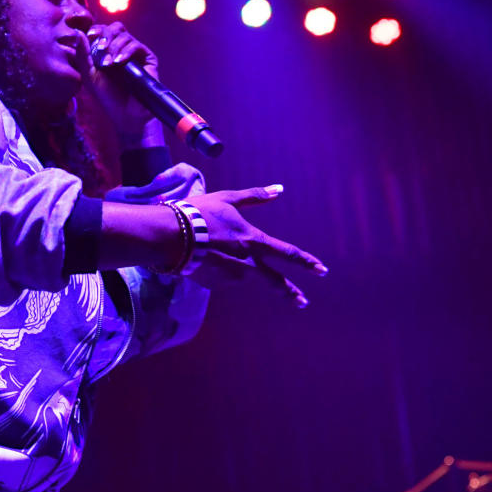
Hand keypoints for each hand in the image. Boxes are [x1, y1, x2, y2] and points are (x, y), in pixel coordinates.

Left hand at [86, 22, 160, 140]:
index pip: (103, 31)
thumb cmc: (108, 97)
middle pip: (115, 28)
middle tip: (101, 48)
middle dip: (106, 35)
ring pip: (125, 35)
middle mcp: (122, 49)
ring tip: (109, 64)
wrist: (126, 114)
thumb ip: (83, 55)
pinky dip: (126, 51)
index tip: (90, 35)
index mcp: (107, 51)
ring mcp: (135, 53)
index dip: (97, 29)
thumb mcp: (90, 75)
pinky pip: (137, 45)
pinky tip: (119, 62)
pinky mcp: (148, 58)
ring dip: (114, 47)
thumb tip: (79, 32)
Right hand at [184, 184, 327, 307]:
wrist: (170, 236)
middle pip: (275, 281)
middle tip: (303, 302)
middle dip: (291, 292)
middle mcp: (247, 264)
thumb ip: (255, 196)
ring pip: (239, 273)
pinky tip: (202, 257)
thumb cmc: (199, 213)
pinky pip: (221, 276)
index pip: (288, 253)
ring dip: (232, 266)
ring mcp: (231, 277)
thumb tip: (279, 189)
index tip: (322, 270)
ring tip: (209, 249)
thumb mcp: (228, 199)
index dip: (306, 261)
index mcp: (254, 242)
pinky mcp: (215, 284)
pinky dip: (217, 268)